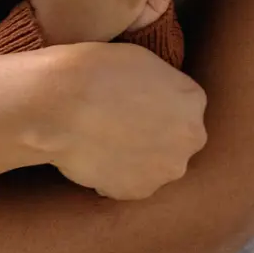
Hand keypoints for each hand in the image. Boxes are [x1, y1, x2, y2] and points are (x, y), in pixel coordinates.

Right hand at [43, 42, 207, 197]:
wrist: (61, 105)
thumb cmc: (96, 73)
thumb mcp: (144, 61)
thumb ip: (165, 86)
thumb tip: (161, 101)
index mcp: (193, 101)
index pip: (184, 108)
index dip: (158, 107)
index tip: (136, 106)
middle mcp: (190, 139)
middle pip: (176, 141)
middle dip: (155, 136)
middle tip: (121, 127)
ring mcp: (166, 169)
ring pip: (155, 166)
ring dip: (137, 159)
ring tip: (105, 143)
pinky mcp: (138, 191)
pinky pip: (129, 185)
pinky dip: (115, 176)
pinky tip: (95, 157)